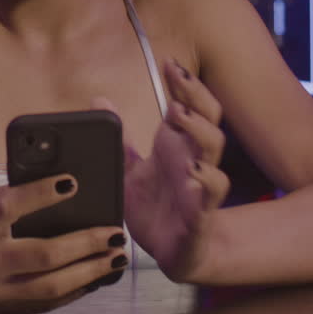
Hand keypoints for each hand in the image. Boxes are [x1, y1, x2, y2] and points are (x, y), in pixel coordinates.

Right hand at [0, 174, 128, 313]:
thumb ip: (8, 199)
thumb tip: (57, 189)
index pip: (10, 205)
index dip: (42, 193)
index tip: (72, 183)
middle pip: (42, 253)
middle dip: (85, 243)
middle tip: (115, 233)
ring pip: (50, 286)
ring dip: (89, 272)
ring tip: (115, 259)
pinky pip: (44, 304)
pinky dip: (73, 291)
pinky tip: (93, 279)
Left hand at [122, 59, 230, 281]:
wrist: (171, 252)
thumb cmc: (155, 207)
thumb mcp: (127, 171)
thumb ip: (118, 139)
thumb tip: (99, 101)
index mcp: (176, 146)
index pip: (185, 105)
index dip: (181, 84)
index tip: (168, 61)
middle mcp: (192, 159)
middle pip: (208, 118)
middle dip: (196, 96)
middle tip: (177, 78)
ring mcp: (200, 185)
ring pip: (214, 150)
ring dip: (199, 130)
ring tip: (177, 114)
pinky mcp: (200, 214)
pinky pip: (210, 195)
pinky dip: (205, 182)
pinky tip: (193, 172)